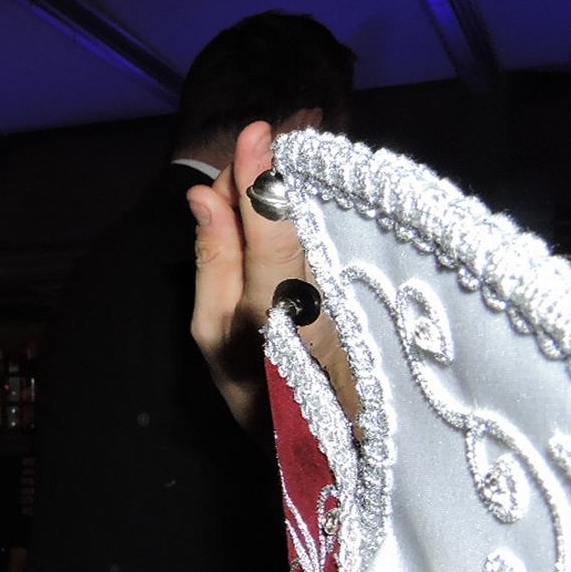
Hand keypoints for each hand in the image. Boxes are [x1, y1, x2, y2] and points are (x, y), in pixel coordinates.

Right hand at [190, 121, 356, 430]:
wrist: (330, 439)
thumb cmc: (259, 392)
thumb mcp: (212, 335)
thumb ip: (212, 260)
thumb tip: (203, 195)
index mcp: (272, 309)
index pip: (269, 230)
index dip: (261, 180)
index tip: (258, 132)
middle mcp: (317, 293)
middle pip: (293, 213)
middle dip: (266, 177)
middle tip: (246, 163)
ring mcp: (349, 288)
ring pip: (319, 217)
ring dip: (294, 185)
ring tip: (273, 165)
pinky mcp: (367, 285)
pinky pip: (334, 231)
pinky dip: (312, 206)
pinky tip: (301, 194)